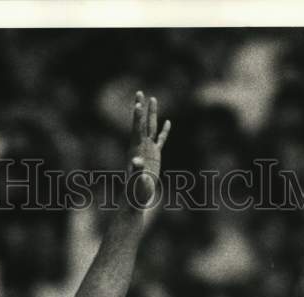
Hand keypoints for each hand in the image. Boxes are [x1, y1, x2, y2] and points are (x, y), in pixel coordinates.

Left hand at [127, 91, 170, 206]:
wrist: (138, 196)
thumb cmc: (136, 190)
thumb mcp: (137, 179)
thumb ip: (136, 170)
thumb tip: (136, 161)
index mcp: (136, 149)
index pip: (137, 129)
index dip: (137, 117)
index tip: (137, 103)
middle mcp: (141, 146)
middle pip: (143, 123)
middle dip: (141, 108)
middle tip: (139, 92)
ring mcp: (149, 149)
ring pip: (151, 128)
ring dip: (152, 114)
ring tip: (152, 98)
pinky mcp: (155, 155)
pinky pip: (161, 140)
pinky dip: (164, 131)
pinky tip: (168, 122)